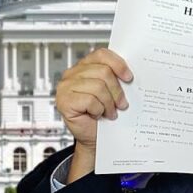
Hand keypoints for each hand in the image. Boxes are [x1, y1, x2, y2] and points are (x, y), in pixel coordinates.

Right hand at [54, 48, 132, 181]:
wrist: (94, 138)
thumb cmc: (102, 115)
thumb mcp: (110, 91)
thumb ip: (113, 77)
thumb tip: (129, 71)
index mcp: (83, 66)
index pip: (101, 54)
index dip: (118, 64)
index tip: (129, 77)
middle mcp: (72, 74)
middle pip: (103, 71)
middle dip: (116, 90)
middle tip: (121, 104)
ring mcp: (65, 87)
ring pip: (98, 86)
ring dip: (108, 103)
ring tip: (110, 112)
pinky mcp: (64, 101)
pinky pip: (90, 100)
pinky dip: (98, 110)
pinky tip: (97, 115)